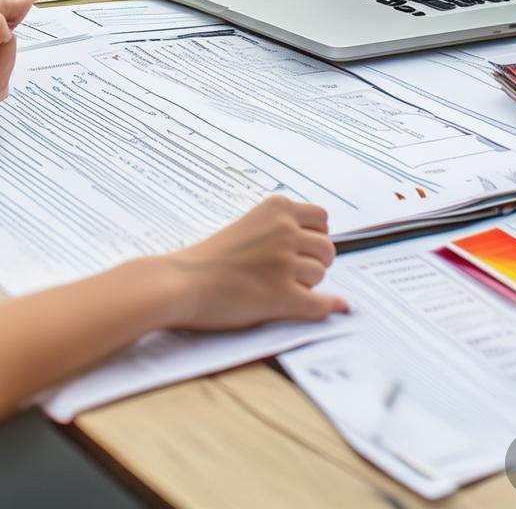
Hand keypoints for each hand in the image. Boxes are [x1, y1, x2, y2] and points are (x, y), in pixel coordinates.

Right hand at [161, 196, 347, 330]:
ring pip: (320, 276)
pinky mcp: (282, 296)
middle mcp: (285, 230)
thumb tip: (317, 242)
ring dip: (305, 284)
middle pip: (326, 248)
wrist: (181, 282)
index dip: (314, 236)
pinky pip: (319, 304)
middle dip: (314, 261)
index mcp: (276, 208)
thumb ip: (278, 227)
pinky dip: (328, 307)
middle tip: (289, 272)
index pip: (322, 219)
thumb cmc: (208, 257)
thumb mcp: (247, 225)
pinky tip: (334, 307)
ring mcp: (285, 263)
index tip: (303, 246)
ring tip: (275, 286)